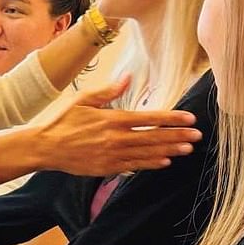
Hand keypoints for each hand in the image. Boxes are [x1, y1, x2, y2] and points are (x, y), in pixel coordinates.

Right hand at [34, 77, 202, 175]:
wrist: (46, 147)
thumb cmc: (63, 121)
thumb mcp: (83, 99)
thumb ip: (108, 90)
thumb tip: (127, 76)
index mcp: (113, 119)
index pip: (150, 119)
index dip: (172, 119)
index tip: (189, 119)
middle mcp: (117, 138)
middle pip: (154, 137)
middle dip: (178, 136)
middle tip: (197, 136)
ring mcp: (113, 155)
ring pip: (148, 153)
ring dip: (170, 151)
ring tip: (188, 149)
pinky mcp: (108, 168)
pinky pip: (135, 166)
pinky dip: (151, 164)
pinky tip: (165, 161)